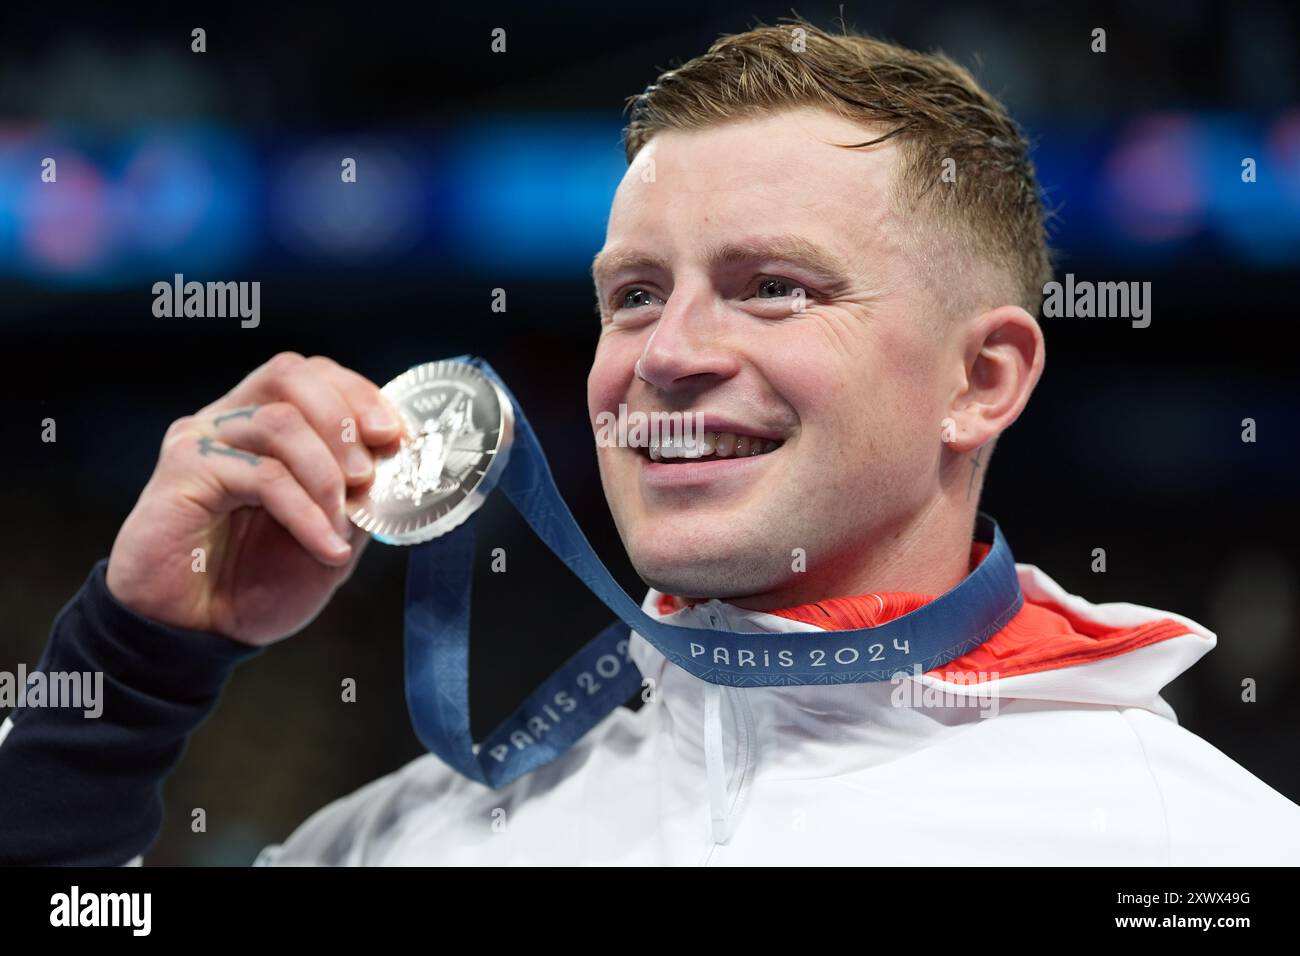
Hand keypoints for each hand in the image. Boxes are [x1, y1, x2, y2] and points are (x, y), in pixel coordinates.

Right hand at [106, 352, 403, 645]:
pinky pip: (263, 476)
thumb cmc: (258, 581)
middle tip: (368, 474)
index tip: (397, 438)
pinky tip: (326, 548)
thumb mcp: (331, 535)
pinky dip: (307, 513)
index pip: (313, 374)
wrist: (198, 632)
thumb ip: (358, 494)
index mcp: (265, 424)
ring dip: (327, 476)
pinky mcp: (184, 470)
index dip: (360, 396)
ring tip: (341, 527)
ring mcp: (204, 440)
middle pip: (292, 374)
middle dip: (345, 419)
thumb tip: (395, 461)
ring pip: (280, 423)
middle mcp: (231, 420)